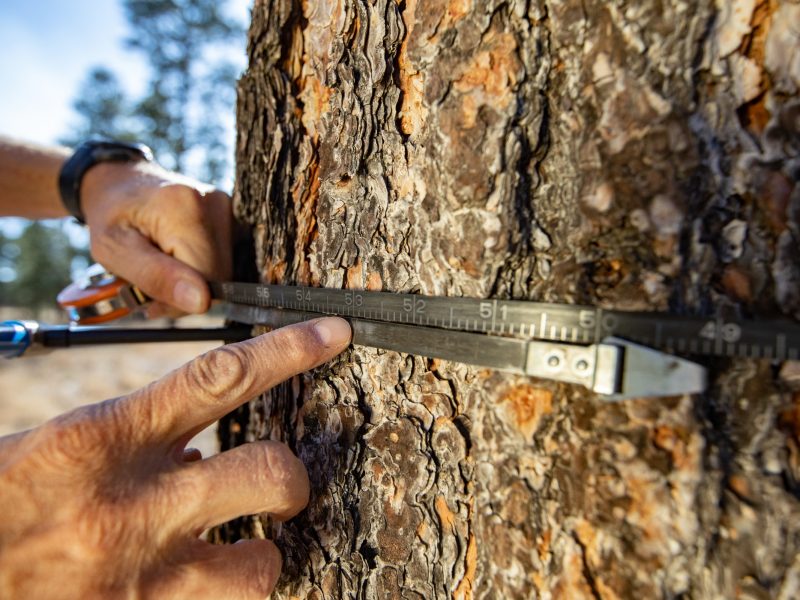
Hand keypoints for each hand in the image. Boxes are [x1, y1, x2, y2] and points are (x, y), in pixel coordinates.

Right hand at [0, 317, 350, 598]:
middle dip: (290, 476)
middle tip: (278, 485)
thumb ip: (135, 439)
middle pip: (270, 471)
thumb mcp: (60, 450)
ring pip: (261, 564)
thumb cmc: (4, 506)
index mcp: (105, 439)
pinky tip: (202, 586)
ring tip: (246, 549)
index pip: (219, 377)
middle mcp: (134, 506)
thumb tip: (200, 448)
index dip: (288, 349)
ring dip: (264, 554)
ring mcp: (143, 577)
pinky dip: (226, 595)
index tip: (333, 333)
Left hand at [80, 160, 232, 315]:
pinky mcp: (231, 215)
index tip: (147, 295)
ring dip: (192, 280)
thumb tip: (202, 303)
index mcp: (186, 210)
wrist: (119, 183)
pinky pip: (224, 258)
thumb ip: (155, 277)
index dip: (177, 298)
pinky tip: (178, 256)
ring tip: (162, 265)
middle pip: (219, 276)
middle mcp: (216, 204)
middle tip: (150, 281)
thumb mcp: (113, 249)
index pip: (206, 280)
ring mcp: (227, 208)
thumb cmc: (110, 216)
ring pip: (223, 270)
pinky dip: (201, 267)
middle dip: (185, 290)